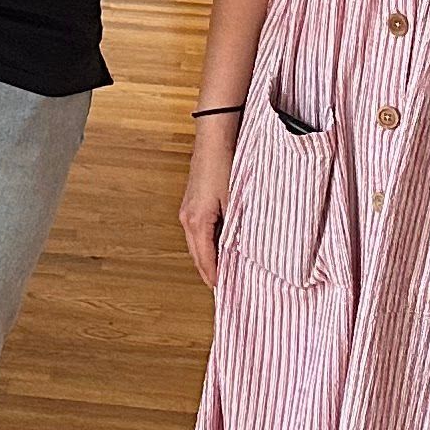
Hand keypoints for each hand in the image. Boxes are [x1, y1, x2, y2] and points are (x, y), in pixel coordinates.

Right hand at [180, 125, 234, 285]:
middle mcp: (187, 218)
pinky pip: (199, 230)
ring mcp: (188, 209)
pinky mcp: (192, 201)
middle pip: (198, 255)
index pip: (206, 261)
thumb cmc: (225, 165)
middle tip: (226, 288)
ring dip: (209, 257)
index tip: (225, 294)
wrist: (215, 136)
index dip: (216, 278)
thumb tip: (241, 253)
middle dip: (210, 272)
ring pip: (198, 243)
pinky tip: (221, 244)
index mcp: (196, 222)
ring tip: (225, 270)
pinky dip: (208, 242)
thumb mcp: (235, 201)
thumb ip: (236, 229)